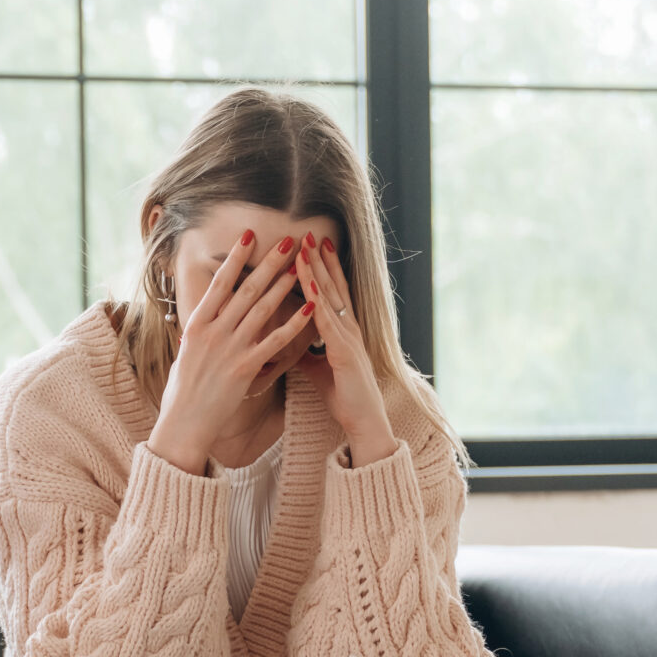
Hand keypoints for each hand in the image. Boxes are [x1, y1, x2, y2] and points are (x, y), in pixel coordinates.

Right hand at [147, 228, 316, 474]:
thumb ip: (199, 334)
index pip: (220, 283)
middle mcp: (213, 331)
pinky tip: (309, 308)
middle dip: (269, 263)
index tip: (250, 236)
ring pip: (262, 309)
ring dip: (283, 285)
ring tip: (300, 266)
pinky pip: (274, 341)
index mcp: (197, 324)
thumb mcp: (185, 354)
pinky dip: (293, 323)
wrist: (183, 423)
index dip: (236, 257)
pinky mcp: (245, 367)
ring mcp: (230, 348)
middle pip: (246, 290)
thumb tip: (201, 320)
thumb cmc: (182, 392)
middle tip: (288, 241)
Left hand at [294, 236, 397, 466]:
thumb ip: (308, 355)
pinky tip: (308, 285)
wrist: (365, 423)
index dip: (324, 269)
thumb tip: (291, 346)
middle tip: (308, 233)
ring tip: (306, 247)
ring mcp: (349, 338)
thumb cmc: (346, 399)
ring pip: (330, 297)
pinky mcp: (345, 352)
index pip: (333, 293)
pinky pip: (327, 322)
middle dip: (320, 259)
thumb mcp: (319, 371)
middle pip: (333, 286)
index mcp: (344, 332)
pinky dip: (317, 301)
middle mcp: (349, 329)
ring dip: (317, 271)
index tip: (313, 247)